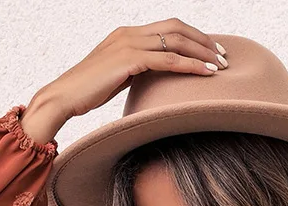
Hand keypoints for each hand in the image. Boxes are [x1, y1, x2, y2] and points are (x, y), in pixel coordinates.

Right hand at [42, 20, 228, 121]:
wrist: (63, 97)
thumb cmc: (86, 93)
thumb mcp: (115, 77)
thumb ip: (135, 71)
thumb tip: (153, 81)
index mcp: (127, 34)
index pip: (168, 27)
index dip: (193, 36)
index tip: (211, 51)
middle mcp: (129, 32)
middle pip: (177, 28)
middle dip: (204, 41)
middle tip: (224, 56)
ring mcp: (129, 43)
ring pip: (176, 41)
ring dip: (203, 53)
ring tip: (221, 66)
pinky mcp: (129, 60)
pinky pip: (168, 59)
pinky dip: (190, 65)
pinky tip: (206, 74)